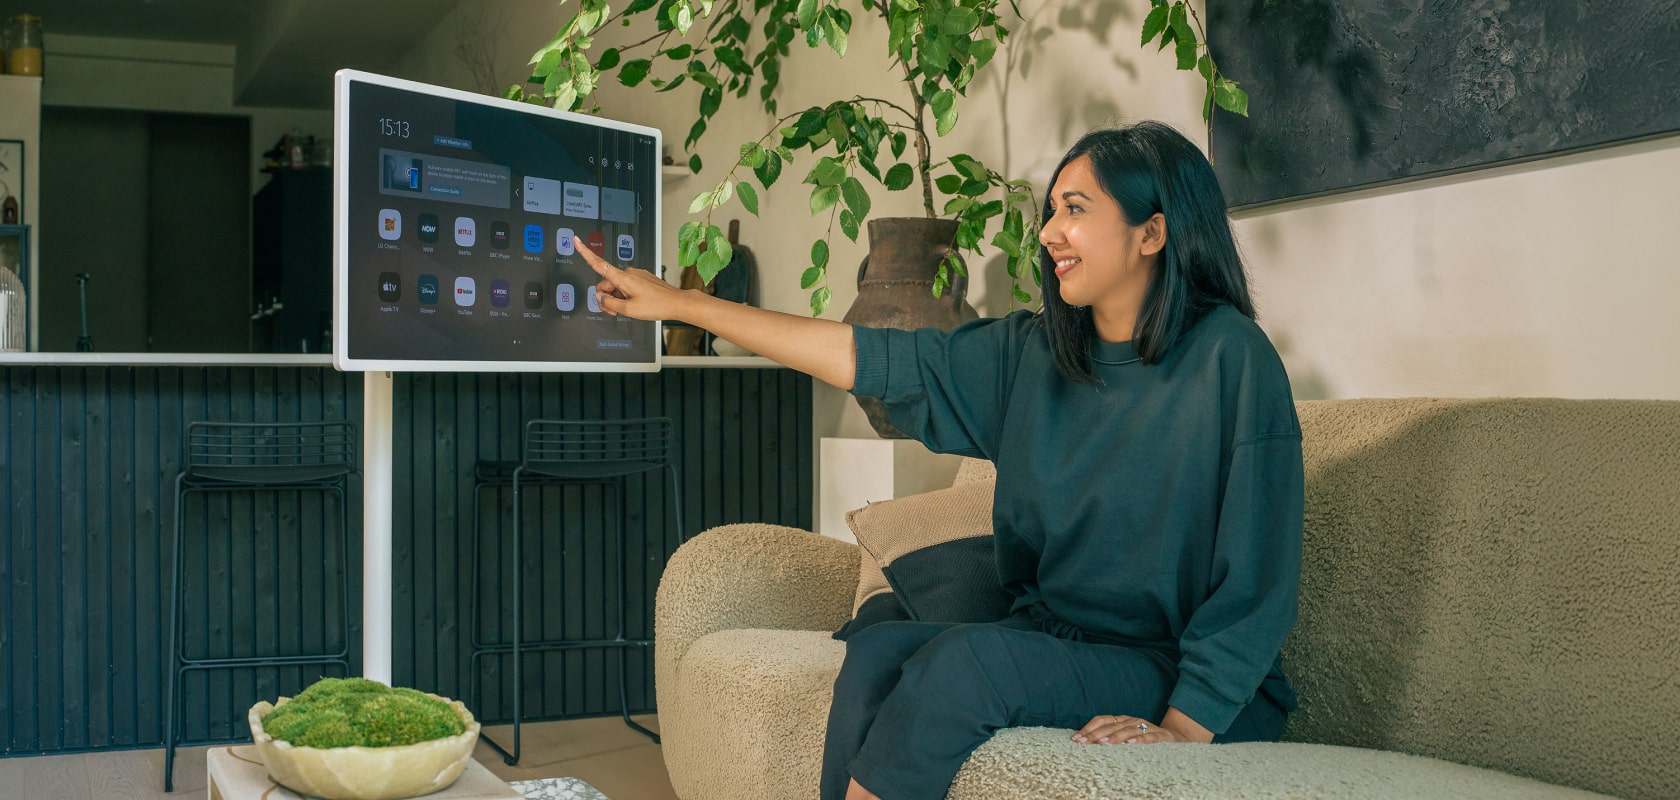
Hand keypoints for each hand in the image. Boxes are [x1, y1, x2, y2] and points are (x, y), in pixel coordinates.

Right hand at [578, 240, 690, 320]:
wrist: (677, 303)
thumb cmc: (657, 305)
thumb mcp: (629, 310)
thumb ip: (610, 303)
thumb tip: (600, 297)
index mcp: (623, 277)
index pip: (599, 264)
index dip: (585, 252)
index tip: (576, 241)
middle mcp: (629, 272)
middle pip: (606, 283)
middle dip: (606, 298)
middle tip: (613, 312)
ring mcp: (636, 275)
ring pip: (616, 287)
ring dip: (616, 299)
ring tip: (626, 310)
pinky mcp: (642, 279)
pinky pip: (626, 286)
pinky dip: (624, 296)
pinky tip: (633, 305)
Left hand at [1071, 714, 1197, 744]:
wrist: (1178, 739)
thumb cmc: (1147, 738)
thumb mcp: (1127, 736)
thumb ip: (1111, 737)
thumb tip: (1087, 742)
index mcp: (1123, 720)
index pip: (1102, 720)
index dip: (1088, 728)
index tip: (1075, 739)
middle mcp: (1133, 721)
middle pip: (1111, 726)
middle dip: (1095, 734)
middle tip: (1083, 743)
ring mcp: (1147, 727)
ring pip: (1128, 731)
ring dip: (1114, 737)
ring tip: (1102, 743)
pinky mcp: (1161, 736)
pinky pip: (1150, 738)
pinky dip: (1140, 739)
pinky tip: (1130, 743)